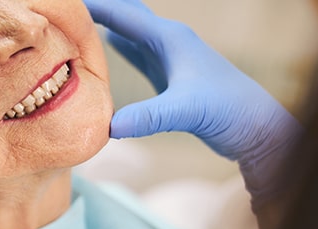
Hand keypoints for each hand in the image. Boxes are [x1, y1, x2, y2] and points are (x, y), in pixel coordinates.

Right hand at [84, 0, 301, 204]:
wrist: (255, 127)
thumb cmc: (227, 111)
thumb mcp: (186, 111)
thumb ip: (148, 117)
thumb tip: (111, 127)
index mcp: (169, 39)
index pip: (123, 13)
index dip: (93, 6)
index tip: (62, 3)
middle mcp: (168, 41)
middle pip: (126, 13)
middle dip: (97, 8)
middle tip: (65, 9)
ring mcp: (170, 57)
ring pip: (130, 31)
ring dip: (105, 25)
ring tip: (76, 23)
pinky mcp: (171, 75)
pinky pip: (136, 51)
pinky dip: (117, 46)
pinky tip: (105, 46)